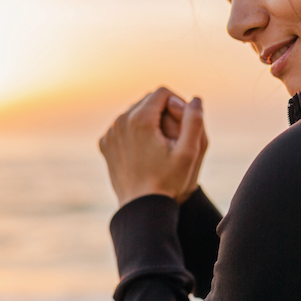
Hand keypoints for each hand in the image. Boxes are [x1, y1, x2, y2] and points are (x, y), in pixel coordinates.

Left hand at [99, 87, 207, 207]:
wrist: (142, 207)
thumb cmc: (168, 181)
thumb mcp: (189, 152)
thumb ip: (194, 121)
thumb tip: (195, 99)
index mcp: (140, 119)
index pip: (162, 93)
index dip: (178, 102)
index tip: (185, 121)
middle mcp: (120, 121)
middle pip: (147, 100)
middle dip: (163, 110)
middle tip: (176, 133)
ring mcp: (110, 133)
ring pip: (133, 112)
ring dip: (149, 120)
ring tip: (162, 142)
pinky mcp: (105, 144)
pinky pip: (122, 127)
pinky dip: (134, 131)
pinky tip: (145, 149)